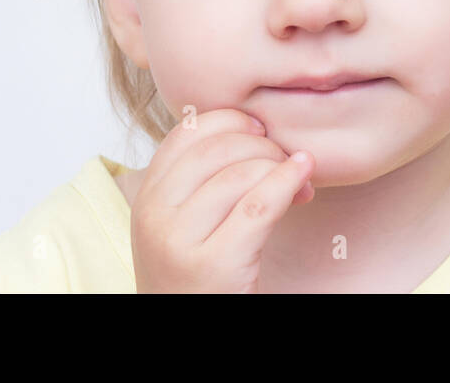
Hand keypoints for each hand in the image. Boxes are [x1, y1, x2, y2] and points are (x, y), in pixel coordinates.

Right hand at [129, 107, 314, 292]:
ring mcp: (179, 241)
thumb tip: (261, 128)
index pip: (187, 131)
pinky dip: (288, 183)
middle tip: (288, 159)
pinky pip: (259, 206)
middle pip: (217, 148)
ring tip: (300, 182)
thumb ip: (206, 179)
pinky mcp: (213, 265)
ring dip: (280, 168)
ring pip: (240, 174)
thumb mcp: (186, 222)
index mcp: (146, 197)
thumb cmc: (198, 277)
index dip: (232, 120)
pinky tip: (303, 180)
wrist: (187, 329)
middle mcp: (155, 215)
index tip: (261, 130)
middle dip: (263, 144)